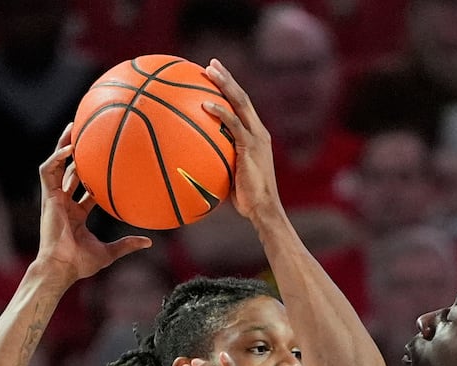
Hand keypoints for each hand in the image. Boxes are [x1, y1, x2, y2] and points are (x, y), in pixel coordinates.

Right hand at [35, 126, 152, 282]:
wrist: (61, 267)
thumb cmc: (80, 264)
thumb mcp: (109, 252)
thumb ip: (127, 245)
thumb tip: (149, 242)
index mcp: (75, 214)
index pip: (84, 189)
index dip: (92, 176)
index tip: (105, 162)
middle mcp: (64, 202)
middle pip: (69, 171)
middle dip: (76, 152)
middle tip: (86, 134)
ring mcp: (54, 198)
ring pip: (56, 165)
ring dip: (63, 145)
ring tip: (73, 127)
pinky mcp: (47, 197)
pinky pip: (48, 171)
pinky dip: (57, 158)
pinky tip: (70, 148)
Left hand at [201, 61, 283, 226]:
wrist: (264, 209)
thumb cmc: (246, 200)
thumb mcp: (231, 176)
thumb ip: (218, 163)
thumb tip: (193, 164)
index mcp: (256, 136)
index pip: (243, 106)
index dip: (230, 89)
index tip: (216, 75)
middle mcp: (259, 132)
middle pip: (242, 97)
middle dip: (227, 78)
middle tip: (211, 64)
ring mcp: (256, 138)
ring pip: (240, 103)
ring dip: (224, 84)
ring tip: (208, 71)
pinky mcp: (251, 147)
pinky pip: (233, 124)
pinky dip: (220, 112)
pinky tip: (204, 104)